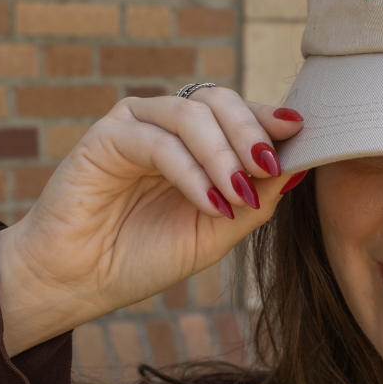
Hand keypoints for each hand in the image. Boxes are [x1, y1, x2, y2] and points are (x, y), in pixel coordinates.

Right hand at [0, 90, 304, 354]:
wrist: (80, 283)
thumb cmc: (144, 257)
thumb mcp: (216, 232)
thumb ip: (255, 199)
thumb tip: (300, 166)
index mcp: (196, 142)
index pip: (239, 114)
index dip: (269, 118)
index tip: (301, 130)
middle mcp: (167, 126)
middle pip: (219, 101)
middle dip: (250, 130)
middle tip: (269, 164)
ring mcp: (136, 126)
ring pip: (191, 114)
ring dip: (223, 153)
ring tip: (238, 192)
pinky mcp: (107, 137)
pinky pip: (158, 141)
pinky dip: (190, 171)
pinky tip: (208, 201)